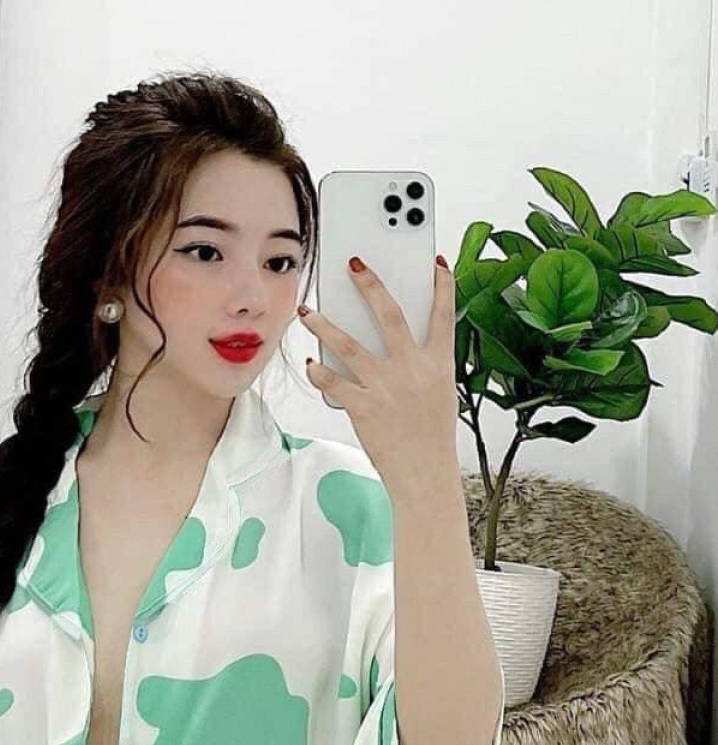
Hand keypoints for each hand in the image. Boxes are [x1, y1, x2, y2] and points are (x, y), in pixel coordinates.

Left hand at [298, 256, 458, 487]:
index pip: (443, 314)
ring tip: (307, 311)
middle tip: (353, 264)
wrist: (424, 476)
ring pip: (348, 343)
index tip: (435, 263)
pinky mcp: (363, 407)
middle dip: (369, 284)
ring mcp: (385, 386)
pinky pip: (332, 381)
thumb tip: (400, 344)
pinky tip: (311, 364)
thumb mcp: (440, 395)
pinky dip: (318, 372)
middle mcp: (412, 369)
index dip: (441, 286)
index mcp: (438, 364)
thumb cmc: (431, 439)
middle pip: (389, 314)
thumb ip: (424, 365)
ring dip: (324, 324)